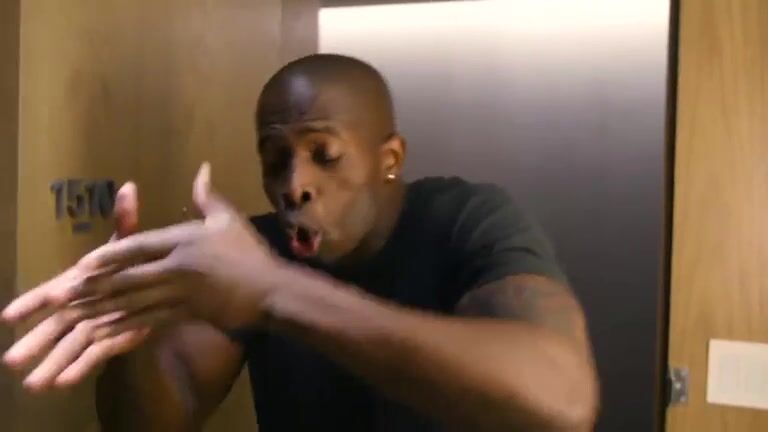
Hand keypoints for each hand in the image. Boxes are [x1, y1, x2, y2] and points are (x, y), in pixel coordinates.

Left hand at [2, 163, 281, 390]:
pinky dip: (126, 326)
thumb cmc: (250, 253)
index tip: (83, 263)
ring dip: (104, 308)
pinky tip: (107, 330)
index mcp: (184, 241)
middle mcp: (177, 268)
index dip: (109, 256)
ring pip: (134, 302)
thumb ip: (208, 196)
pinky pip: (150, 321)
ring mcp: (180, 294)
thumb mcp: (229, 219)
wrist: (270, 291)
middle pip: (129, 277)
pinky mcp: (186, 314)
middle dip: (96, 286)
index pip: (138, 247)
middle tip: (67, 293)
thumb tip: (202, 167)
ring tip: (77, 313)